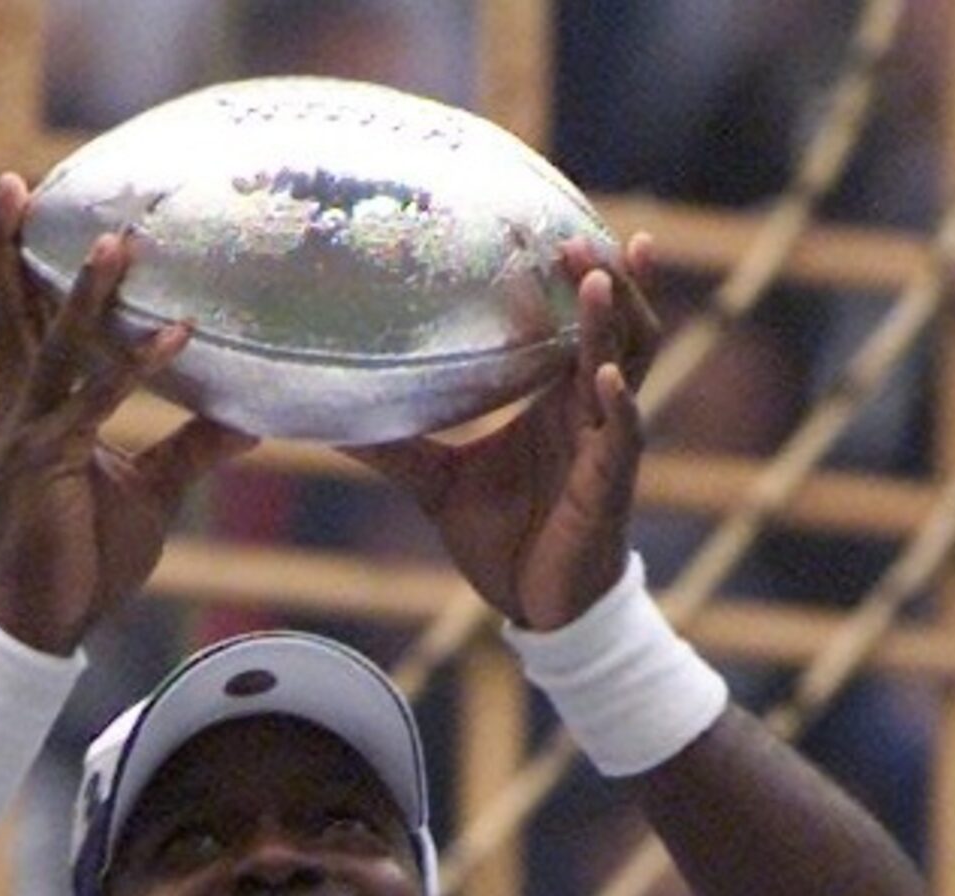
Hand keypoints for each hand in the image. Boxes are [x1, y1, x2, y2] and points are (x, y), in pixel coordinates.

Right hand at [0, 172, 255, 651]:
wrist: (44, 627)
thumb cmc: (87, 561)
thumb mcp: (151, 492)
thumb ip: (192, 447)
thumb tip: (248, 415)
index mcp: (33, 413)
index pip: (23, 324)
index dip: (21, 265)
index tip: (24, 204)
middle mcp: (19, 414)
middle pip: (13, 316)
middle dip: (11, 248)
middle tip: (15, 180)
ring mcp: (26, 439)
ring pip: (56, 351)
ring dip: (90, 296)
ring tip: (120, 243)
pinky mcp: (45, 469)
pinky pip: (93, 409)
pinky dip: (133, 372)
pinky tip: (173, 340)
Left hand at [346, 233, 658, 628]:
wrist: (537, 608)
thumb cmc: (502, 541)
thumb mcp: (435, 484)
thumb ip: (392, 449)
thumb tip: (327, 423)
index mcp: (554, 400)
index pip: (570, 323)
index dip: (567, 278)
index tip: (547, 227)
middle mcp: (587, 411)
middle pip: (613, 326)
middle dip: (601, 279)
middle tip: (574, 235)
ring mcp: (606, 446)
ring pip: (627, 366)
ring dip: (614, 323)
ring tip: (596, 280)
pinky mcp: (609, 488)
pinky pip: (623, 438)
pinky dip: (619, 407)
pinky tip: (603, 379)